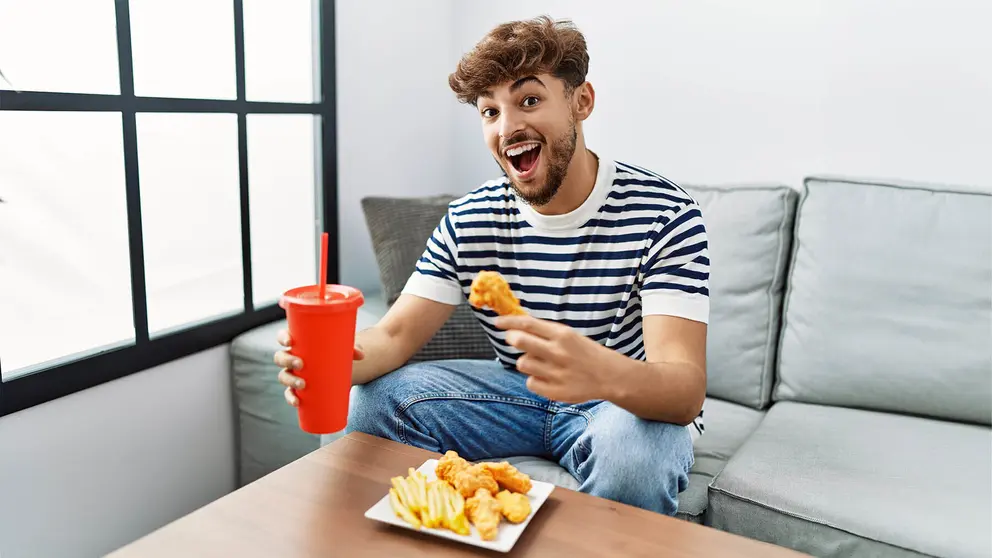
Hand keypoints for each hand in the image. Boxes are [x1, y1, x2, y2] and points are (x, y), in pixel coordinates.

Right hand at [274, 329, 364, 406]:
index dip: (282, 338)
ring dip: (289, 380)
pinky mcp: (299, 387)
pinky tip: (297, 402)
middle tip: (301, 364)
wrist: (340, 368)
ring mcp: (294, 373)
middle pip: (281, 357)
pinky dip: (291, 398)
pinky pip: (290, 393)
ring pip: (284, 376)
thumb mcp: (344, 348)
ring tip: (302, 384)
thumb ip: (352, 349)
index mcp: (299, 342)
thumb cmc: (337, 351)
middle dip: (287, 361)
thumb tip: (361, 355)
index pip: (284, 337)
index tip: (290, 342)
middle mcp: (293, 357)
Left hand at [495, 315, 621, 403]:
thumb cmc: (585, 353)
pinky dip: (534, 380)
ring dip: (526, 361)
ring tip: (540, 362)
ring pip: (522, 363)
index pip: (527, 324)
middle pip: (520, 341)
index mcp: (562, 335)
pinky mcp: (555, 392)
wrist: (610, 376)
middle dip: (511, 338)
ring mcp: (556, 373)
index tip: (497, 322)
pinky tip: (547, 377)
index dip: (508, 322)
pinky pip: (530, 383)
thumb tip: (515, 325)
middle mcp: (558, 352)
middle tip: (512, 339)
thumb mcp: (569, 336)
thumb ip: (545, 332)